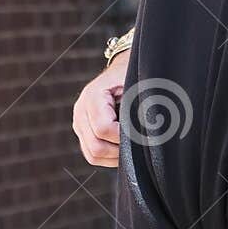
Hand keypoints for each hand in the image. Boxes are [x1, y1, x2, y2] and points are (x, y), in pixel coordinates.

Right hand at [72, 50, 129, 166]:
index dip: (124, 137)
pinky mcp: (82, 133)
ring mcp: (79, 123)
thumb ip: (139, 106)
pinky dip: (109, 157)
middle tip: (138, 145)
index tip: (140, 134)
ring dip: (114, 156)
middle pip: (96, 146)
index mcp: (93, 96)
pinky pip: (92, 155)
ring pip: (92, 155)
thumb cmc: (131, 77)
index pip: (104, 129)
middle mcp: (81, 111)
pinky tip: (123, 149)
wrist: (119, 71)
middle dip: (120, 150)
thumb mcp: (137, 85)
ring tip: (132, 148)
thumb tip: (149, 129)